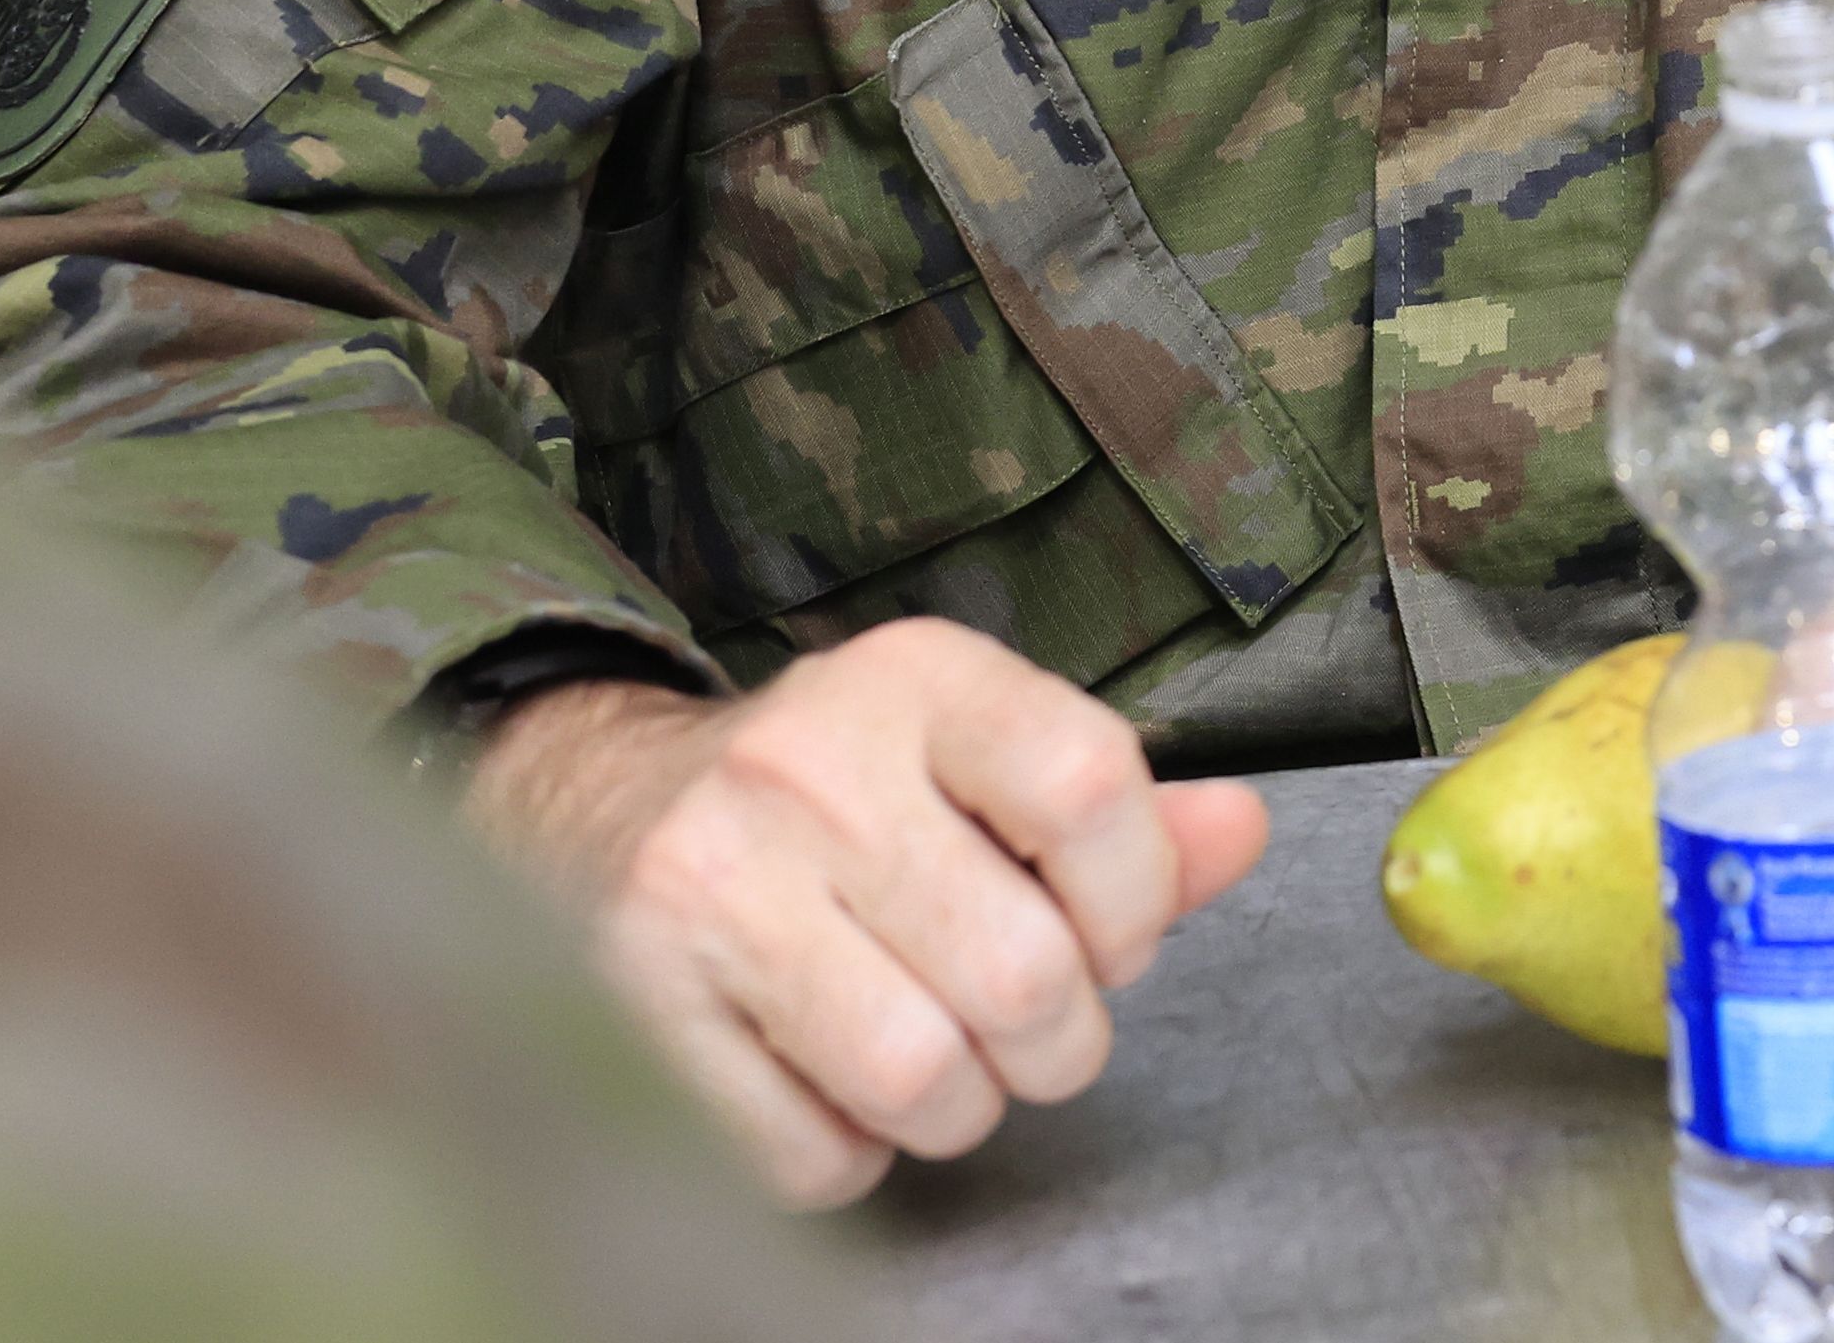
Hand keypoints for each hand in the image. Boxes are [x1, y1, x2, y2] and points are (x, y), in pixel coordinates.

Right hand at [463, 614, 1272, 1207]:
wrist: (589, 809)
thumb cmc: (828, 798)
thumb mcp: (973, 758)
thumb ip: (1121, 810)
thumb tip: (1244, 831)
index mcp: (917, 679)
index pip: (1094, 787)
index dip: (1138, 900)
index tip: (1115, 934)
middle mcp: (806, 765)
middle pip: (1025, 971)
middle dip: (1059, 1039)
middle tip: (1029, 1025)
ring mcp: (710, 886)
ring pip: (924, 1076)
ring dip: (960, 1106)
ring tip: (933, 1054)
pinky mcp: (637, 1004)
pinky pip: (814, 1154)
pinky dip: (849, 1151)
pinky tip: (827, 1080)